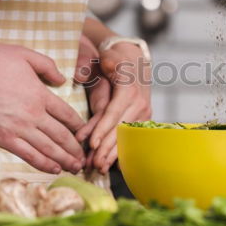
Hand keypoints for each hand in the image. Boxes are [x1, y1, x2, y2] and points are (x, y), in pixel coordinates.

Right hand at [0, 44, 85, 173]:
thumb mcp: (24, 54)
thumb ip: (47, 66)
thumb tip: (63, 79)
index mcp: (40, 94)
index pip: (67, 114)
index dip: (80, 125)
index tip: (87, 132)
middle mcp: (33, 114)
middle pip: (62, 135)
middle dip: (76, 148)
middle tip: (85, 158)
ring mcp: (18, 128)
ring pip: (48, 148)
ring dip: (64, 159)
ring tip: (76, 167)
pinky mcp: (3, 138)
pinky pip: (28, 154)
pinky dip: (43, 163)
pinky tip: (54, 169)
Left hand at [76, 42, 150, 173]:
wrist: (135, 60)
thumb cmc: (116, 60)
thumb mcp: (108, 57)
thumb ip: (101, 64)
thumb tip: (82, 75)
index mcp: (129, 90)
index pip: (114, 112)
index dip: (103, 129)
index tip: (91, 144)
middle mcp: (140, 103)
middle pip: (121, 129)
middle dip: (106, 148)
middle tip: (92, 164)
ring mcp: (144, 112)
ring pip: (127, 137)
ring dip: (113, 154)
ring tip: (100, 168)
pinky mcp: (143, 119)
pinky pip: (131, 138)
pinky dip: (122, 151)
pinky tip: (113, 165)